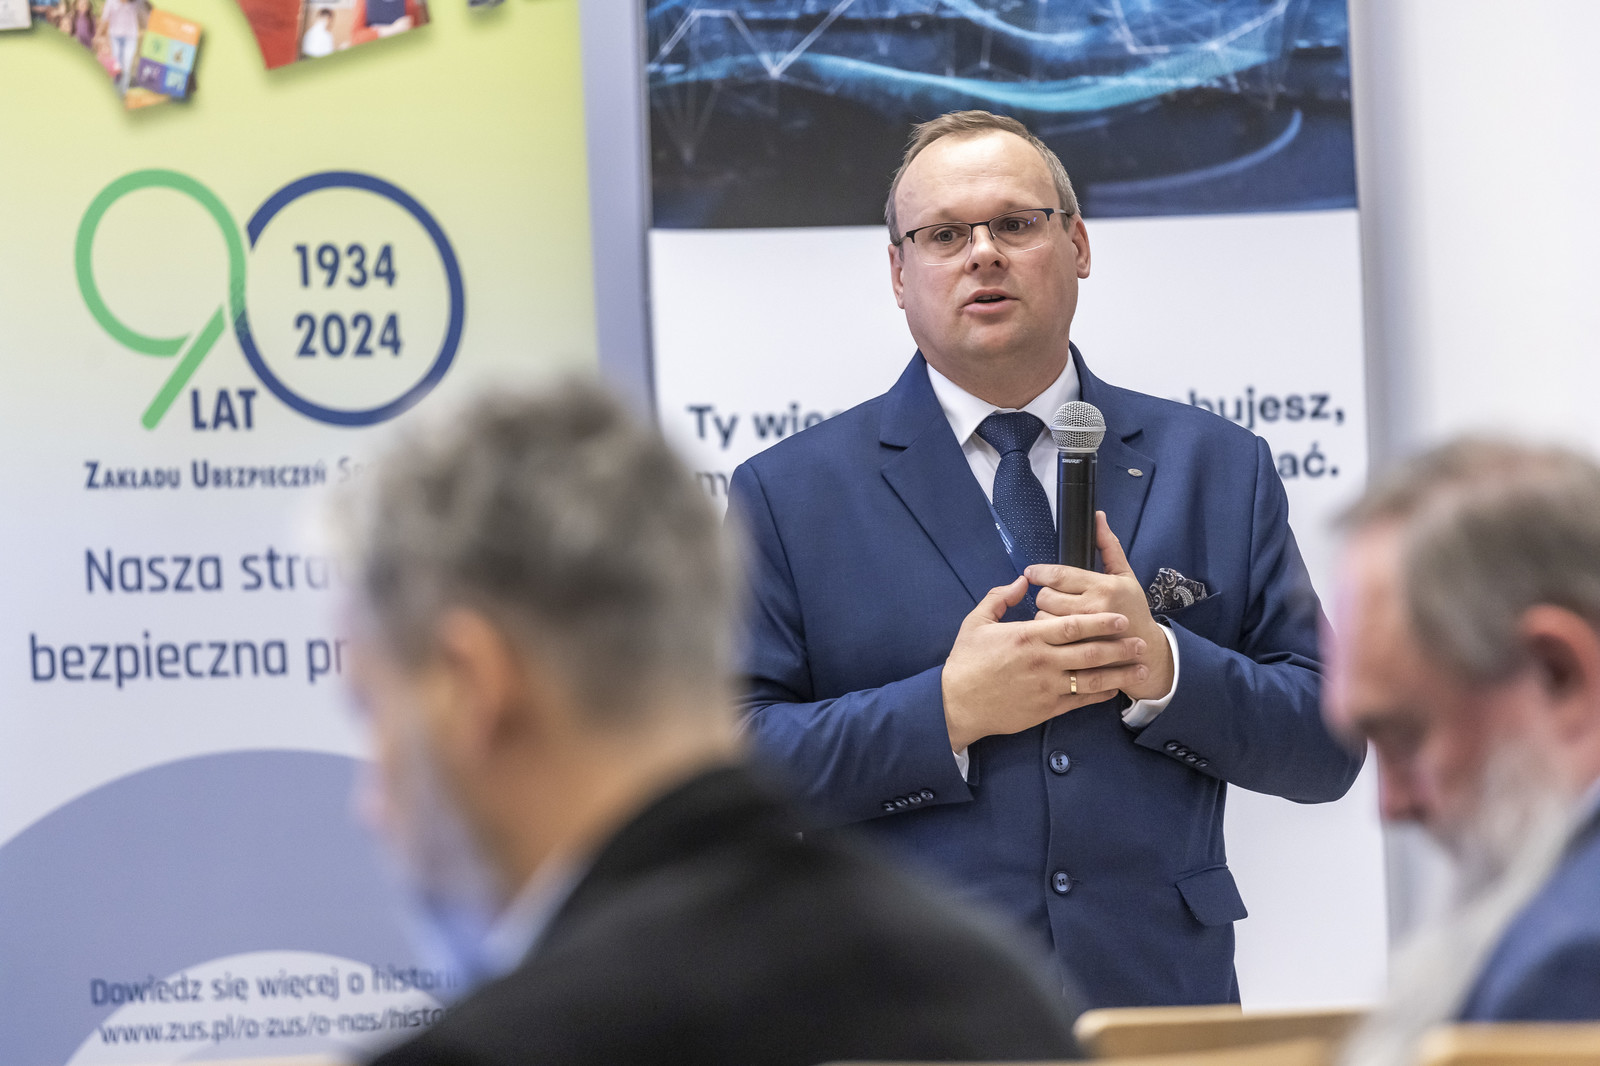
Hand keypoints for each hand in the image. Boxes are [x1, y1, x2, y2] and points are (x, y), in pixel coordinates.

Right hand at [941, 575, 1149, 751]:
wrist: (956, 704)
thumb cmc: (966, 661)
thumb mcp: (976, 622)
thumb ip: (1000, 598)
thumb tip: (1023, 581)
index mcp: (1027, 636)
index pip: (1073, 626)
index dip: (1101, 621)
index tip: (1121, 617)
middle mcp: (1042, 662)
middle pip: (1090, 651)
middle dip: (1119, 646)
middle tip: (1142, 640)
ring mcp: (1047, 687)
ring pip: (1092, 679)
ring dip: (1119, 672)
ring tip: (1141, 668)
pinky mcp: (1046, 708)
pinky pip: (1080, 701)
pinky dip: (1100, 694)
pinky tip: (1114, 688)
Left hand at [1026, 512, 1174, 702]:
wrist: (1144, 651)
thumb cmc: (1133, 609)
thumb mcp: (1125, 575)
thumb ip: (1108, 546)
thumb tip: (1098, 517)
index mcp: (1103, 587)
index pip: (1059, 575)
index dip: (1039, 572)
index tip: (1031, 572)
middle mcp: (1092, 609)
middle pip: (1045, 596)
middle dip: (1044, 595)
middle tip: (1051, 597)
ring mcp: (1084, 633)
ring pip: (1042, 617)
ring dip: (1044, 615)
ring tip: (1057, 616)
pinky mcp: (1076, 651)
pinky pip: (1048, 638)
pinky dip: (1047, 634)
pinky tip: (1057, 633)